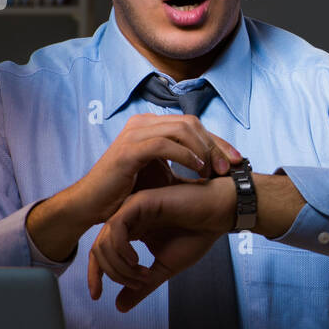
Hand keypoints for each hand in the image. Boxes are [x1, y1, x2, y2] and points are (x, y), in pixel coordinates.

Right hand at [70, 113, 241, 227]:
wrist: (92, 205)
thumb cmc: (126, 191)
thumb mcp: (159, 172)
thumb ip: (181, 159)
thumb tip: (215, 161)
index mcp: (150, 125)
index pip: (192, 124)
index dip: (218, 141)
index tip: (236, 160)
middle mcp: (142, 123)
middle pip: (191, 123)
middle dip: (215, 145)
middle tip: (228, 168)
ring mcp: (134, 134)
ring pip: (181, 129)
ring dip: (203, 150)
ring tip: (214, 171)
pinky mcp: (128, 150)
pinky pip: (164, 144)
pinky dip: (185, 155)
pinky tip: (197, 169)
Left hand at [87, 177, 236, 311]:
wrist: (218, 215)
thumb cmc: (197, 235)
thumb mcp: (165, 268)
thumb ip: (142, 286)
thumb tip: (120, 307)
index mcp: (132, 232)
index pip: (102, 255)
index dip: (95, 276)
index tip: (97, 296)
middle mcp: (128, 220)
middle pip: (98, 250)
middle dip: (111, 274)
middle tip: (136, 285)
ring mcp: (131, 209)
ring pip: (104, 241)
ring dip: (119, 265)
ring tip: (141, 274)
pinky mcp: (139, 202)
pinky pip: (116, 227)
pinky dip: (121, 248)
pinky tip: (136, 260)